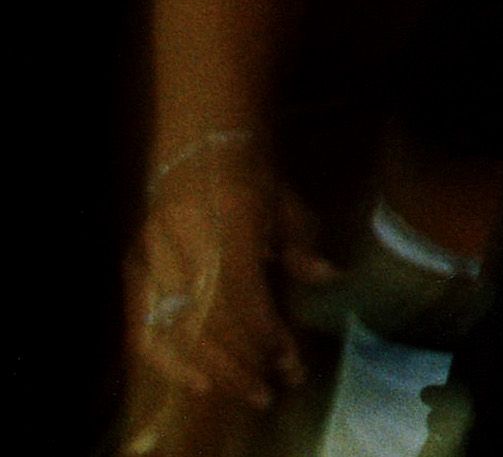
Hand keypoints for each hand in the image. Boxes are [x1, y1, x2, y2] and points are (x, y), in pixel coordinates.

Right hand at [125, 137, 334, 414]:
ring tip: (245, 391)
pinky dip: (169, 360)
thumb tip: (327, 276)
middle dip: (242, 360)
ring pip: (174, 328)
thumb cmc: (254, 180)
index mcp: (227, 217)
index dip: (262, 330)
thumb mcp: (286, 204)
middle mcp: (184, 237)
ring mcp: (151, 254)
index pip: (241, 290)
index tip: (287, 357)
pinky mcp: (133, 269)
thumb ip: (301, 244)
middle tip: (271, 390)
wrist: (200, 152)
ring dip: (212, 367)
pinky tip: (199, 382)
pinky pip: (143, 326)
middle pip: (207, 316)